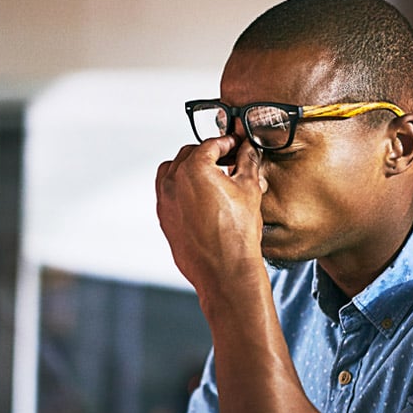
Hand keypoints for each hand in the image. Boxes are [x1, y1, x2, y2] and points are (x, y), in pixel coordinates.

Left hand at [155, 135, 269, 294]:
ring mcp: (165, 201)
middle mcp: (173, 182)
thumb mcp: (249, 189)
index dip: (228, 142)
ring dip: (190, 168)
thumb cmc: (237, 234)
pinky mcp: (164, 218)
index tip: (236, 145)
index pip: (211, 144)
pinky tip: (200, 197)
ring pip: (173, 172)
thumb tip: (247, 150)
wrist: (225, 270)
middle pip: (189, 154)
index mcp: (193, 168)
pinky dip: (181, 188)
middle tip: (228, 160)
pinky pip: (169, 193)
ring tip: (212, 177)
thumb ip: (247, 162)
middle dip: (209, 154)